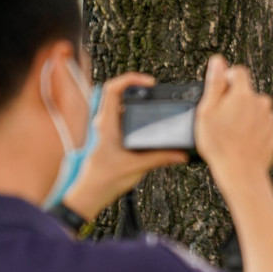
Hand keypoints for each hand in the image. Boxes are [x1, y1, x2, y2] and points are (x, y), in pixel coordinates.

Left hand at [64, 72, 188, 218]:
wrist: (91, 192)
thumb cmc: (105, 179)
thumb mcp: (137, 167)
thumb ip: (161, 158)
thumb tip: (181, 154)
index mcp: (107, 124)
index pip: (112, 89)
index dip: (130, 79)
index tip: (149, 83)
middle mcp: (105, 123)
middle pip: (118, 94)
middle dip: (138, 88)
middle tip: (156, 91)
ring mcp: (107, 129)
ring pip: (122, 107)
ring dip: (137, 103)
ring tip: (155, 104)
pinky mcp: (111, 137)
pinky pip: (124, 119)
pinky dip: (136, 116)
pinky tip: (149, 124)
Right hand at [194, 56, 272, 185]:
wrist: (241, 173)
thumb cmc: (219, 144)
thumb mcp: (207, 112)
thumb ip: (214, 83)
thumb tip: (218, 60)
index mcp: (244, 94)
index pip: (239, 72)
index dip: (227, 78)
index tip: (219, 92)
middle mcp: (261, 103)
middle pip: (247, 93)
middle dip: (236, 100)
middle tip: (222, 119)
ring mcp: (270, 119)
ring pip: (256, 110)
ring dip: (246, 115)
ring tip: (233, 133)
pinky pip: (263, 125)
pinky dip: (254, 130)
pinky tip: (243, 142)